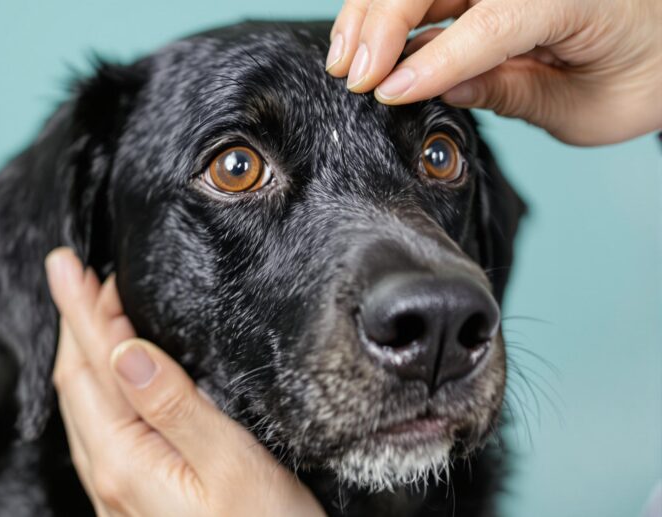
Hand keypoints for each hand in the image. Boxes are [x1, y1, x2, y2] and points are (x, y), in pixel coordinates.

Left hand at [45, 248, 324, 516]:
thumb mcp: (231, 466)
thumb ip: (175, 406)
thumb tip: (125, 350)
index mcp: (126, 461)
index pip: (91, 366)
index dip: (79, 310)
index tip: (64, 263)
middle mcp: (111, 477)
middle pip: (78, 383)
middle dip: (75, 323)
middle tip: (75, 273)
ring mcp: (120, 492)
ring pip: (87, 406)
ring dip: (86, 351)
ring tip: (92, 310)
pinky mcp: (136, 498)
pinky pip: (103, 428)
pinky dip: (103, 386)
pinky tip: (116, 376)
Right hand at [325, 0, 661, 144]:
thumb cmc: (644, 73)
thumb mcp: (588, 107)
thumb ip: (515, 94)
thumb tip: (438, 89)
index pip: (492, 21)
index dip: (432, 59)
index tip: (386, 93)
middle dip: (383, 25)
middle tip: (354, 77)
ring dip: (372, 15)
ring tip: (345, 61)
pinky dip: (386, 14)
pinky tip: (364, 45)